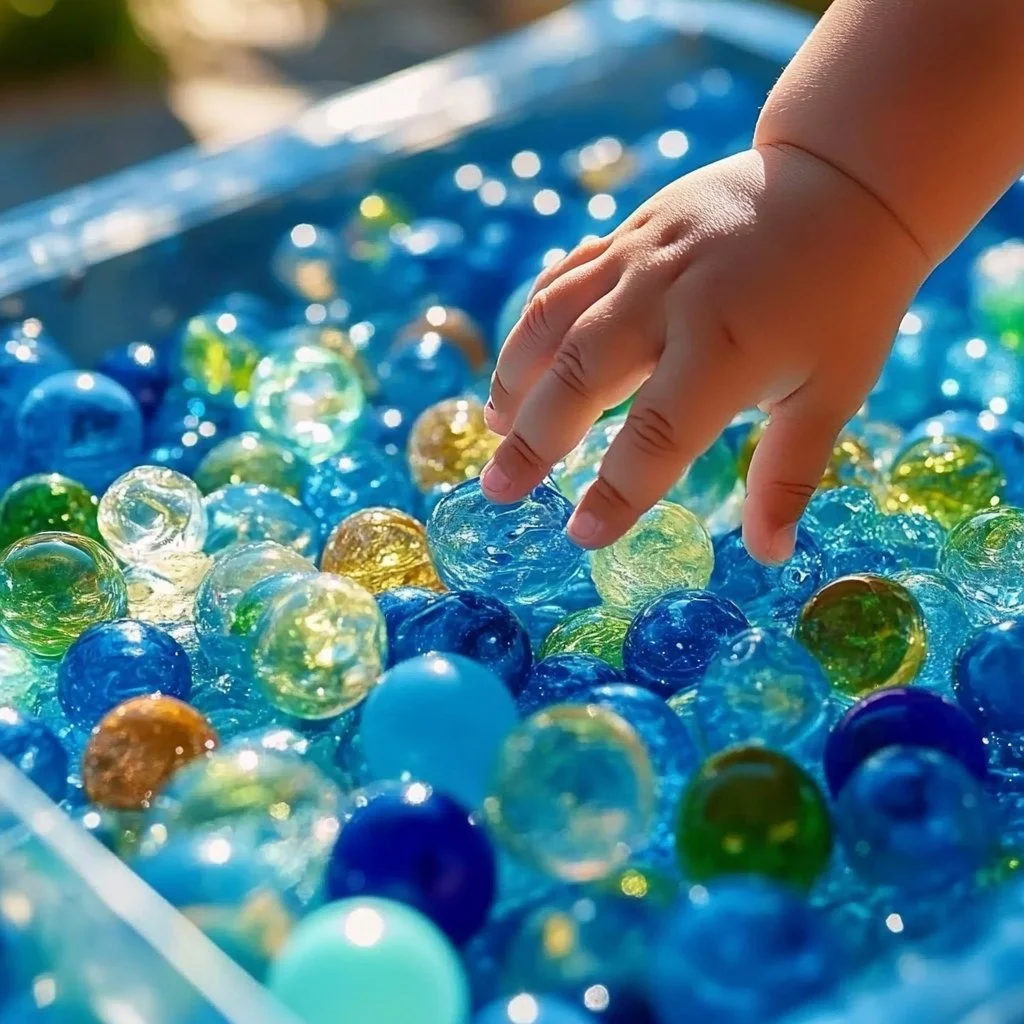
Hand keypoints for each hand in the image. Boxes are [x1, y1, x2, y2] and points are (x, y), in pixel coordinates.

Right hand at [480, 144, 929, 562]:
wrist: (845, 180)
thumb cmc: (846, 298)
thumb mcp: (833, 391)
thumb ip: (788, 474)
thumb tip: (771, 555)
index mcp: (725, 345)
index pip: (655, 436)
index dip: (615, 492)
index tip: (582, 534)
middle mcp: (668, 298)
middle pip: (579, 377)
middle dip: (533, 441)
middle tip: (497, 489)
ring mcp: (640, 257)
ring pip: (552, 321)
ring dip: (516, 379)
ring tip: (496, 428)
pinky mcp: (628, 232)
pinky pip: (563, 278)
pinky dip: (532, 322)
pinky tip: (521, 361)